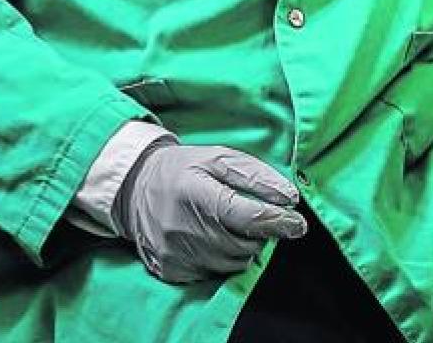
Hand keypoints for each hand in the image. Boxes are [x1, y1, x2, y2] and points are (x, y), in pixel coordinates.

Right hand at [113, 142, 306, 282]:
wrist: (135, 189)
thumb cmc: (183, 169)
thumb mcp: (218, 158)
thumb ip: (256, 176)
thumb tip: (290, 197)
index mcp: (196, 192)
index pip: (248, 216)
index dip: (278, 221)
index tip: (298, 223)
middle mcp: (183, 228)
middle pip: (244, 244)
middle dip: (260, 232)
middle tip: (254, 215)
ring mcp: (175, 253)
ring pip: (233, 262)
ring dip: (243, 246)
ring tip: (230, 224)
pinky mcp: (171, 271)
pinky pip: (214, 274)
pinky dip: (223, 258)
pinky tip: (213, 238)